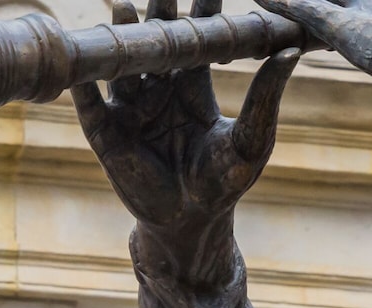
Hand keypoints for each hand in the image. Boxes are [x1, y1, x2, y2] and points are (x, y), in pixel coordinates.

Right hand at [71, 0, 301, 237]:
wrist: (193, 223)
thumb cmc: (226, 182)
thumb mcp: (253, 137)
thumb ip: (266, 94)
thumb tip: (290, 52)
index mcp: (192, 86)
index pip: (195, 38)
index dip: (200, 10)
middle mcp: (158, 90)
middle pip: (156, 42)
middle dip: (158, 12)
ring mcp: (130, 110)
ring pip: (123, 65)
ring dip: (123, 37)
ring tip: (126, 7)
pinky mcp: (107, 134)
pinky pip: (90, 105)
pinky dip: (83, 84)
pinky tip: (81, 64)